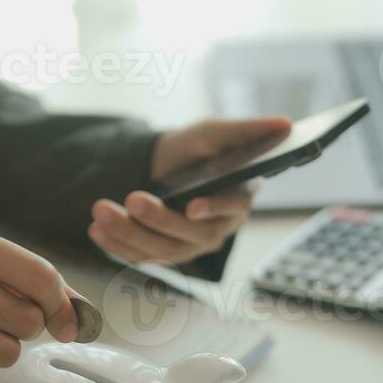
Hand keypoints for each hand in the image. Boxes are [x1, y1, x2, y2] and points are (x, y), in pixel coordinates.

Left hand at [89, 116, 290, 265]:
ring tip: (100, 212)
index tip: (191, 205)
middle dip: (158, 219)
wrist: (166, 167)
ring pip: (161, 250)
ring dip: (128, 233)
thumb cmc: (198, 149)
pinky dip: (117, 245)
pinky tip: (96, 231)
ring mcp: (189, 248)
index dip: (212, 209)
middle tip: (131, 198)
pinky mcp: (164, 255)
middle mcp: (217, 231)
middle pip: (190, 235)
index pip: (230, 210)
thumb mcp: (217, 132)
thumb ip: (247, 130)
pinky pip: (141, 257)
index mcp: (238, 202)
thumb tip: (287, 124)